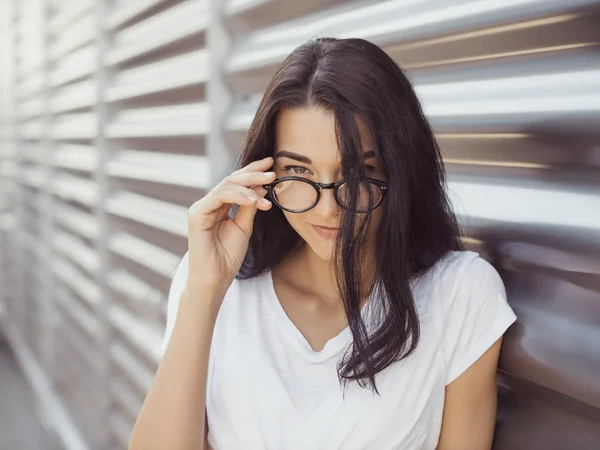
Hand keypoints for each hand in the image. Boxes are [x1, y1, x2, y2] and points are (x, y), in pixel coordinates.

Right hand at [184, 156, 275, 305]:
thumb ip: (250, 208)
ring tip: (268, 184)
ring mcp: (201, 208)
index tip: (271, 165)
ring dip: (249, 184)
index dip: (252, 172)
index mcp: (218, 206)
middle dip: (253, 173)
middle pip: (231, 180)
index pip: (236, 183)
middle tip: (272, 171)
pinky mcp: (197, 215)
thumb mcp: (244, 227)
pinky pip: (219, 197)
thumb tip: (261, 188)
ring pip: (226, 185)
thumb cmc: (228, 257)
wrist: (215, 279)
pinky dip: (238, 196)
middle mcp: (208, 204)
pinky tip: (254, 200)